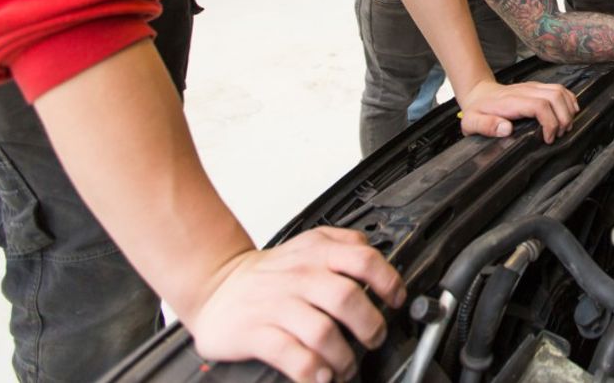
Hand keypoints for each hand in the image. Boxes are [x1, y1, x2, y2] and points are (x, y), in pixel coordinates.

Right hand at [189, 227, 404, 382]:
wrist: (217, 286)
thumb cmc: (271, 272)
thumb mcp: (308, 245)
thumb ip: (344, 243)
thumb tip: (376, 253)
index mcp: (317, 253)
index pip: (363, 260)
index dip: (388, 282)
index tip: (396, 301)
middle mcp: (299, 276)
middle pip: (348, 299)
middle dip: (370, 326)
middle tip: (374, 339)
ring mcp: (277, 304)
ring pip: (323, 332)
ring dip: (343, 357)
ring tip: (346, 367)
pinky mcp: (255, 332)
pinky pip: (291, 354)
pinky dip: (312, 370)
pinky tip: (321, 376)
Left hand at [457, 78, 578, 143]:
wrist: (478, 93)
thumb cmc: (477, 110)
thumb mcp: (471, 122)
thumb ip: (486, 126)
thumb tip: (506, 129)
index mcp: (512, 101)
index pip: (540, 106)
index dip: (550, 122)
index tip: (548, 138)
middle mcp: (525, 91)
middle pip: (555, 97)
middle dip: (563, 118)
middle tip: (560, 135)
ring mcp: (533, 87)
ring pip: (559, 91)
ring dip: (568, 109)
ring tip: (566, 127)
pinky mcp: (537, 87)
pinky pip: (559, 88)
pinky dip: (569, 100)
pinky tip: (570, 112)